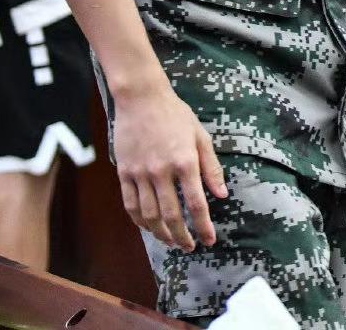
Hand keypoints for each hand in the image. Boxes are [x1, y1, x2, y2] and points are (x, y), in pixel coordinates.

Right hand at [112, 84, 226, 251]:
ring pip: (149, 215)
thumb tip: (222, 195)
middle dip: (182, 236)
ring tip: (172, 241)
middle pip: (171, 215)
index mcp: (185, 162)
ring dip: (161, 233)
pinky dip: (140, 221)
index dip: (204, 226)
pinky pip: (130, 204)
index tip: (210, 240)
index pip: (196, 204)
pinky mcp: (124, 172)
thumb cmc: (176, 115)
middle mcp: (161, 171)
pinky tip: (149, 228)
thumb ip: (211, 168)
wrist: (141, 99)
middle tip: (190, 247)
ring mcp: (140, 173)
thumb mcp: (201, 137)